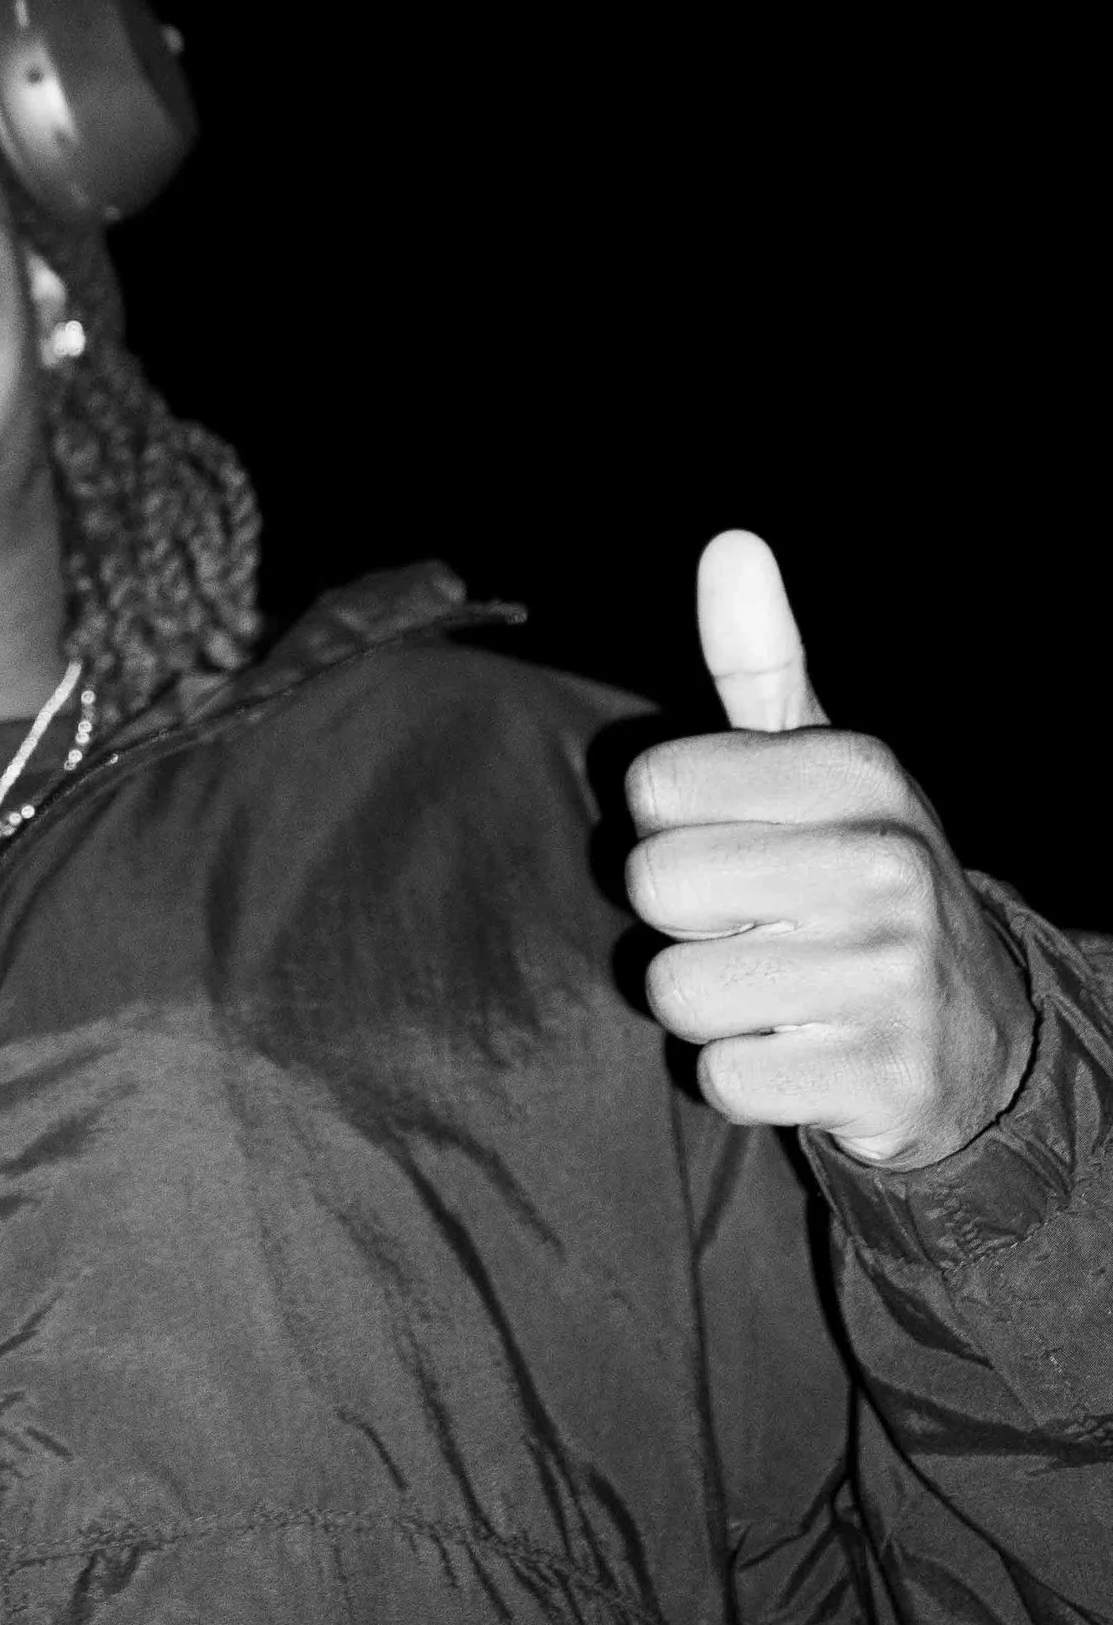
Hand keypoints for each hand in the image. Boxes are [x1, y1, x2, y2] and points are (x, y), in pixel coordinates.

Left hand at [624, 532, 1036, 1173]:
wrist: (973, 1033)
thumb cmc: (853, 877)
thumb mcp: (819, 765)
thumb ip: (759, 662)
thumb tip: (730, 543)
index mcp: (858, 772)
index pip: (651, 786)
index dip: (671, 826)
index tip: (737, 843)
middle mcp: (885, 865)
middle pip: (654, 888)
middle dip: (685, 920)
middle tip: (757, 923)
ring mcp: (891, 978)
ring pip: (678, 992)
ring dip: (710, 1004)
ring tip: (780, 986)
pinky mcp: (882, 1082)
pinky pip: (721, 1080)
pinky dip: (745, 1076)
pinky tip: (804, 1050)